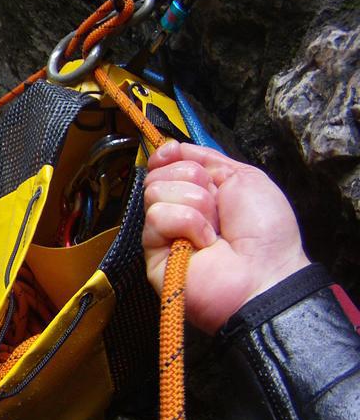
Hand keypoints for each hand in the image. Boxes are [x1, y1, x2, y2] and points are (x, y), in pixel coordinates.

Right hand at [143, 142, 309, 333]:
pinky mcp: (153, 253)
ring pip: (155, 192)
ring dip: (194, 203)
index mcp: (197, 191)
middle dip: (192, 180)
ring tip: (213, 229)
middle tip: (216, 206)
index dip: (167, 155)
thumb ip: (208, 159)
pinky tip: (203, 243)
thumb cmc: (265, 230)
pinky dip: (186, 223)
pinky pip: (157, 217)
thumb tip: (171, 147)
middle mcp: (176, 210)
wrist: (267, 273)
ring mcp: (163, 233)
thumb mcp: (245, 178)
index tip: (175, 153)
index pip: (163, 163)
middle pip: (158, 174)